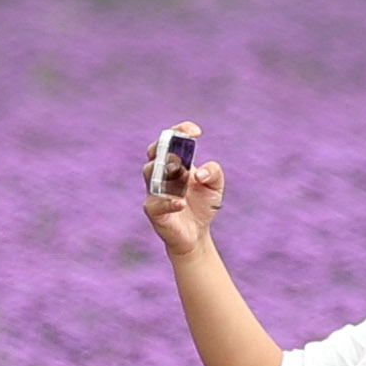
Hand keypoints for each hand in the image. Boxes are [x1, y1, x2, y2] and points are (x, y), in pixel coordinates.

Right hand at [141, 125, 225, 254]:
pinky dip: (168, 202)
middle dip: (165, 146)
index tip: (196, 132)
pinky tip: (181, 203)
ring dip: (166, 171)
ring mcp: (155, 190)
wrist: (196, 234)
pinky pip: (155, 202)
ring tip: (184, 176)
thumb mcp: (215, 186)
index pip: (171, 139)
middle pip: (154, 151)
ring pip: (150, 172)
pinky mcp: (153, 209)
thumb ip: (214, 172)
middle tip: (181, 150)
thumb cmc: (203, 205)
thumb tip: (200, 173)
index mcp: (176, 162)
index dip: (180, 131)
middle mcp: (162, 172)